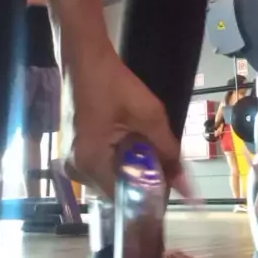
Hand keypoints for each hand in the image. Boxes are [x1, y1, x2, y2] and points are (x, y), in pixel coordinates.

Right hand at [67, 45, 190, 199]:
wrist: (85, 58)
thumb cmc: (114, 83)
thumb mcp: (149, 115)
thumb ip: (169, 152)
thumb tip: (187, 186)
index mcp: (90, 163)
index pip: (126, 199)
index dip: (151, 195)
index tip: (171, 185)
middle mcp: (76, 170)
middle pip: (117, 192)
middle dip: (143, 180)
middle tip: (164, 164)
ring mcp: (71, 162)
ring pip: (110, 180)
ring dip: (132, 170)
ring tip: (148, 149)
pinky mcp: (73, 152)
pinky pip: (102, 168)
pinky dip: (119, 161)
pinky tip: (130, 143)